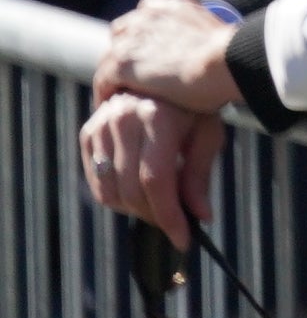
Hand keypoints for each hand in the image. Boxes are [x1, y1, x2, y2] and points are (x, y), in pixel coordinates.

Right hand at [79, 93, 226, 243]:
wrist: (162, 79)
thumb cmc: (193, 108)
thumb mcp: (207, 135)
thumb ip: (200, 176)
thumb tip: (201, 217)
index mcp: (157, 117)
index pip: (156, 180)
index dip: (168, 215)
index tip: (183, 239)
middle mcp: (122, 120)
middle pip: (131, 189)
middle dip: (155, 216)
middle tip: (175, 225)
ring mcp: (100, 126)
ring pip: (110, 191)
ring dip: (135, 210)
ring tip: (160, 208)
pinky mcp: (88, 134)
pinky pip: (97, 182)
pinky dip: (116, 198)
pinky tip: (139, 195)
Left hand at [93, 0, 238, 113]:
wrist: (228, 62)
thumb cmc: (236, 58)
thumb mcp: (218, 38)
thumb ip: (204, 41)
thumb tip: (213, 59)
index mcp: (172, 7)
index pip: (145, 16)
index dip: (145, 37)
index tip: (151, 56)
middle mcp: (147, 16)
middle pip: (122, 34)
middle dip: (126, 54)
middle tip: (135, 79)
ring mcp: (131, 39)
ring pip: (110, 59)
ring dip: (115, 77)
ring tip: (121, 98)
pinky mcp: (121, 63)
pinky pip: (103, 81)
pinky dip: (105, 95)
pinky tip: (112, 110)